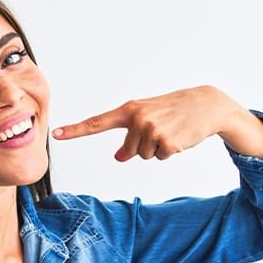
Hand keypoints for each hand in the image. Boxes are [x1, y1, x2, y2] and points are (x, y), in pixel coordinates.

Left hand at [52, 85, 243, 160]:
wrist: (206, 104)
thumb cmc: (173, 111)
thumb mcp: (148, 119)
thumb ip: (130, 136)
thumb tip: (118, 157)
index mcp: (129, 110)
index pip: (97, 123)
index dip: (75, 130)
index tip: (56, 135)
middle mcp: (137, 118)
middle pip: (129, 151)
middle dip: (144, 147)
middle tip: (161, 130)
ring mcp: (152, 130)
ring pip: (144, 156)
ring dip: (158, 149)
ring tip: (170, 131)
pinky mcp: (167, 142)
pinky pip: (160, 158)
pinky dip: (170, 152)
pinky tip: (179, 137)